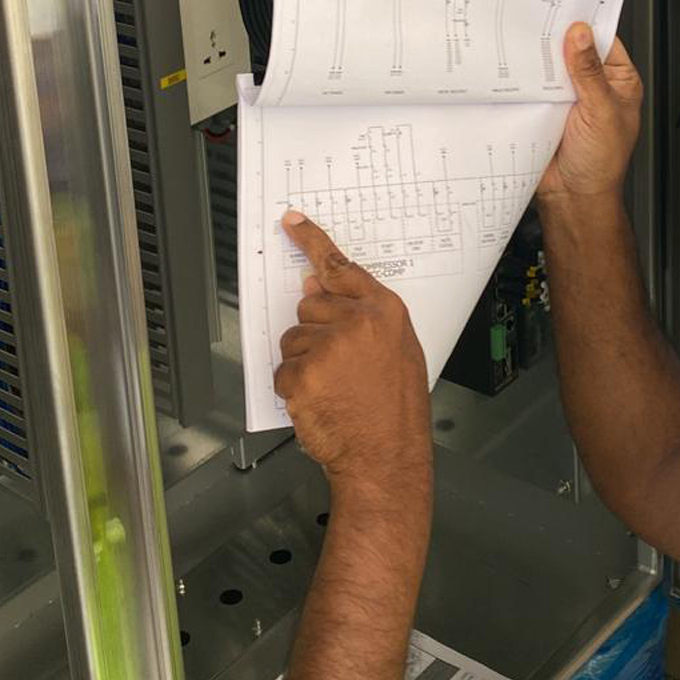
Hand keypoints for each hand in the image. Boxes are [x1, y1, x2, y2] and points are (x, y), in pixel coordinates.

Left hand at [274, 212, 432, 490]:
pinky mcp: (304, 374)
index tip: (291, 222)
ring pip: (293, 339)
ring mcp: (329, 346)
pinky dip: (294, 389)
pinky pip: (282, 371)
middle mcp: (357, 321)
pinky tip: (320, 401)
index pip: (340, 266)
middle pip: (309, 306)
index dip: (311, 241)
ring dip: (304, 363)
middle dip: (315, 332)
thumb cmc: (394, 409)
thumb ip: (361, 315)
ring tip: (335, 388)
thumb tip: (314, 287)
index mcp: (384, 311)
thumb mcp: (397, 352)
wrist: (387, 457)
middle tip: (341, 367)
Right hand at [538, 23, 642, 200]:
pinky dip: (526, 80)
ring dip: (540, 60)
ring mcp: (570, 97)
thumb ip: (588, 72)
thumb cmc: (601, 164)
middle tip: (540, 24)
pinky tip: (517, 72)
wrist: (573, 198)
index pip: (603, 41)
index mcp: (619, 81)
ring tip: (524, 44)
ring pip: (553, 67)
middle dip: (558, 40)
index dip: (587, 24)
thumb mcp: (600, 111)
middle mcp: (595, 86)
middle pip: (575, 51)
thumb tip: (581, 35)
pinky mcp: (547, 109)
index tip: (568, 8)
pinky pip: (535, 86)